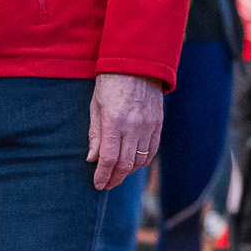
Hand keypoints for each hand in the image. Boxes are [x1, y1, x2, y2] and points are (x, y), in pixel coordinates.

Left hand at [88, 72, 163, 189]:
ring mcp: (148, 127)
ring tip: (117, 175)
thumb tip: (92, 159)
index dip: (103, 175)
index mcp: (114, 122)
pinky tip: (133, 164)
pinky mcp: (158, 125)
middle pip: (125, 164)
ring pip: (140, 161)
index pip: (108, 158)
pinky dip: (142, 162)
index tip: (98, 184)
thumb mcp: (95, 106)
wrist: (136, 66)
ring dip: (128, 172)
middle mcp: (133, 127)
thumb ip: (95, 134)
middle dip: (114, 178)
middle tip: (106, 184)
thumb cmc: (109, 84)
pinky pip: (151, 151)